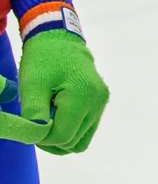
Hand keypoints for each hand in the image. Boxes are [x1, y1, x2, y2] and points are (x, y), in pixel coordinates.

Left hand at [15, 30, 108, 154]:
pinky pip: (85, 131)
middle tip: (37, 119)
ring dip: (60, 138)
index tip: (31, 122)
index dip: (41, 136)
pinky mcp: (100, 103)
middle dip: (50, 139)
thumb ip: (33, 116)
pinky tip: (57, 117)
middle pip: (71, 143)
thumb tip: (38, 138)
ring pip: (80, 142)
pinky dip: (70, 131)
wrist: (60, 40)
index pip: (62, 137)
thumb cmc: (44, 61)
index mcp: (83, 96)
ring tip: (47, 118)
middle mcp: (98, 102)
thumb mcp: (32, 86)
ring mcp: (101, 103)